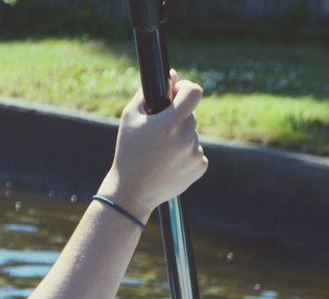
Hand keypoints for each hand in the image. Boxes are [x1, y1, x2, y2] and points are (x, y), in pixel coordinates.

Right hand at [103, 68, 207, 218]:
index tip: (178, 93)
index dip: (186, 88)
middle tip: (160, 131)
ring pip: (192, 135)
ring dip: (180, 138)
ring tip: (161, 153)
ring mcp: (195, 154)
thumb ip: (148, 93)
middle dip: (178, 117)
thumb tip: (170, 77)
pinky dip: (185, 154)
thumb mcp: (130, 117)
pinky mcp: (200, 167)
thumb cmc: (128, 151)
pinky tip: (169, 163)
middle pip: (191, 115)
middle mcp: (186, 138)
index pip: (194, 92)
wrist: (132, 191)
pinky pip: (196, 152)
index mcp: (170, 123)